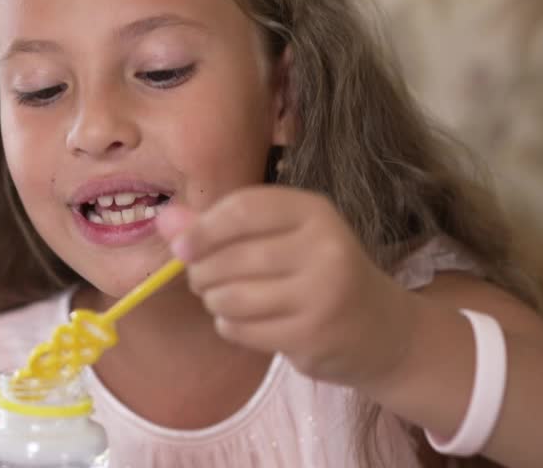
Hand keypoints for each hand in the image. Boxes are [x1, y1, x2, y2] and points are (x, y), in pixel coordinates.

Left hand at [157, 185, 419, 387]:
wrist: (377, 328)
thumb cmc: (316, 272)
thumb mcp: (279, 237)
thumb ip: (220, 226)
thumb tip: (165, 219)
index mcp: (314, 210)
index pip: (243, 209)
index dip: (203, 228)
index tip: (180, 247)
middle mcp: (324, 246)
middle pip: (232, 257)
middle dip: (202, 272)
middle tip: (200, 280)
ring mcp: (322, 293)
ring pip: (233, 296)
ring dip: (214, 301)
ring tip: (221, 299)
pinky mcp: (313, 334)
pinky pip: (243, 329)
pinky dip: (230, 326)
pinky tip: (243, 322)